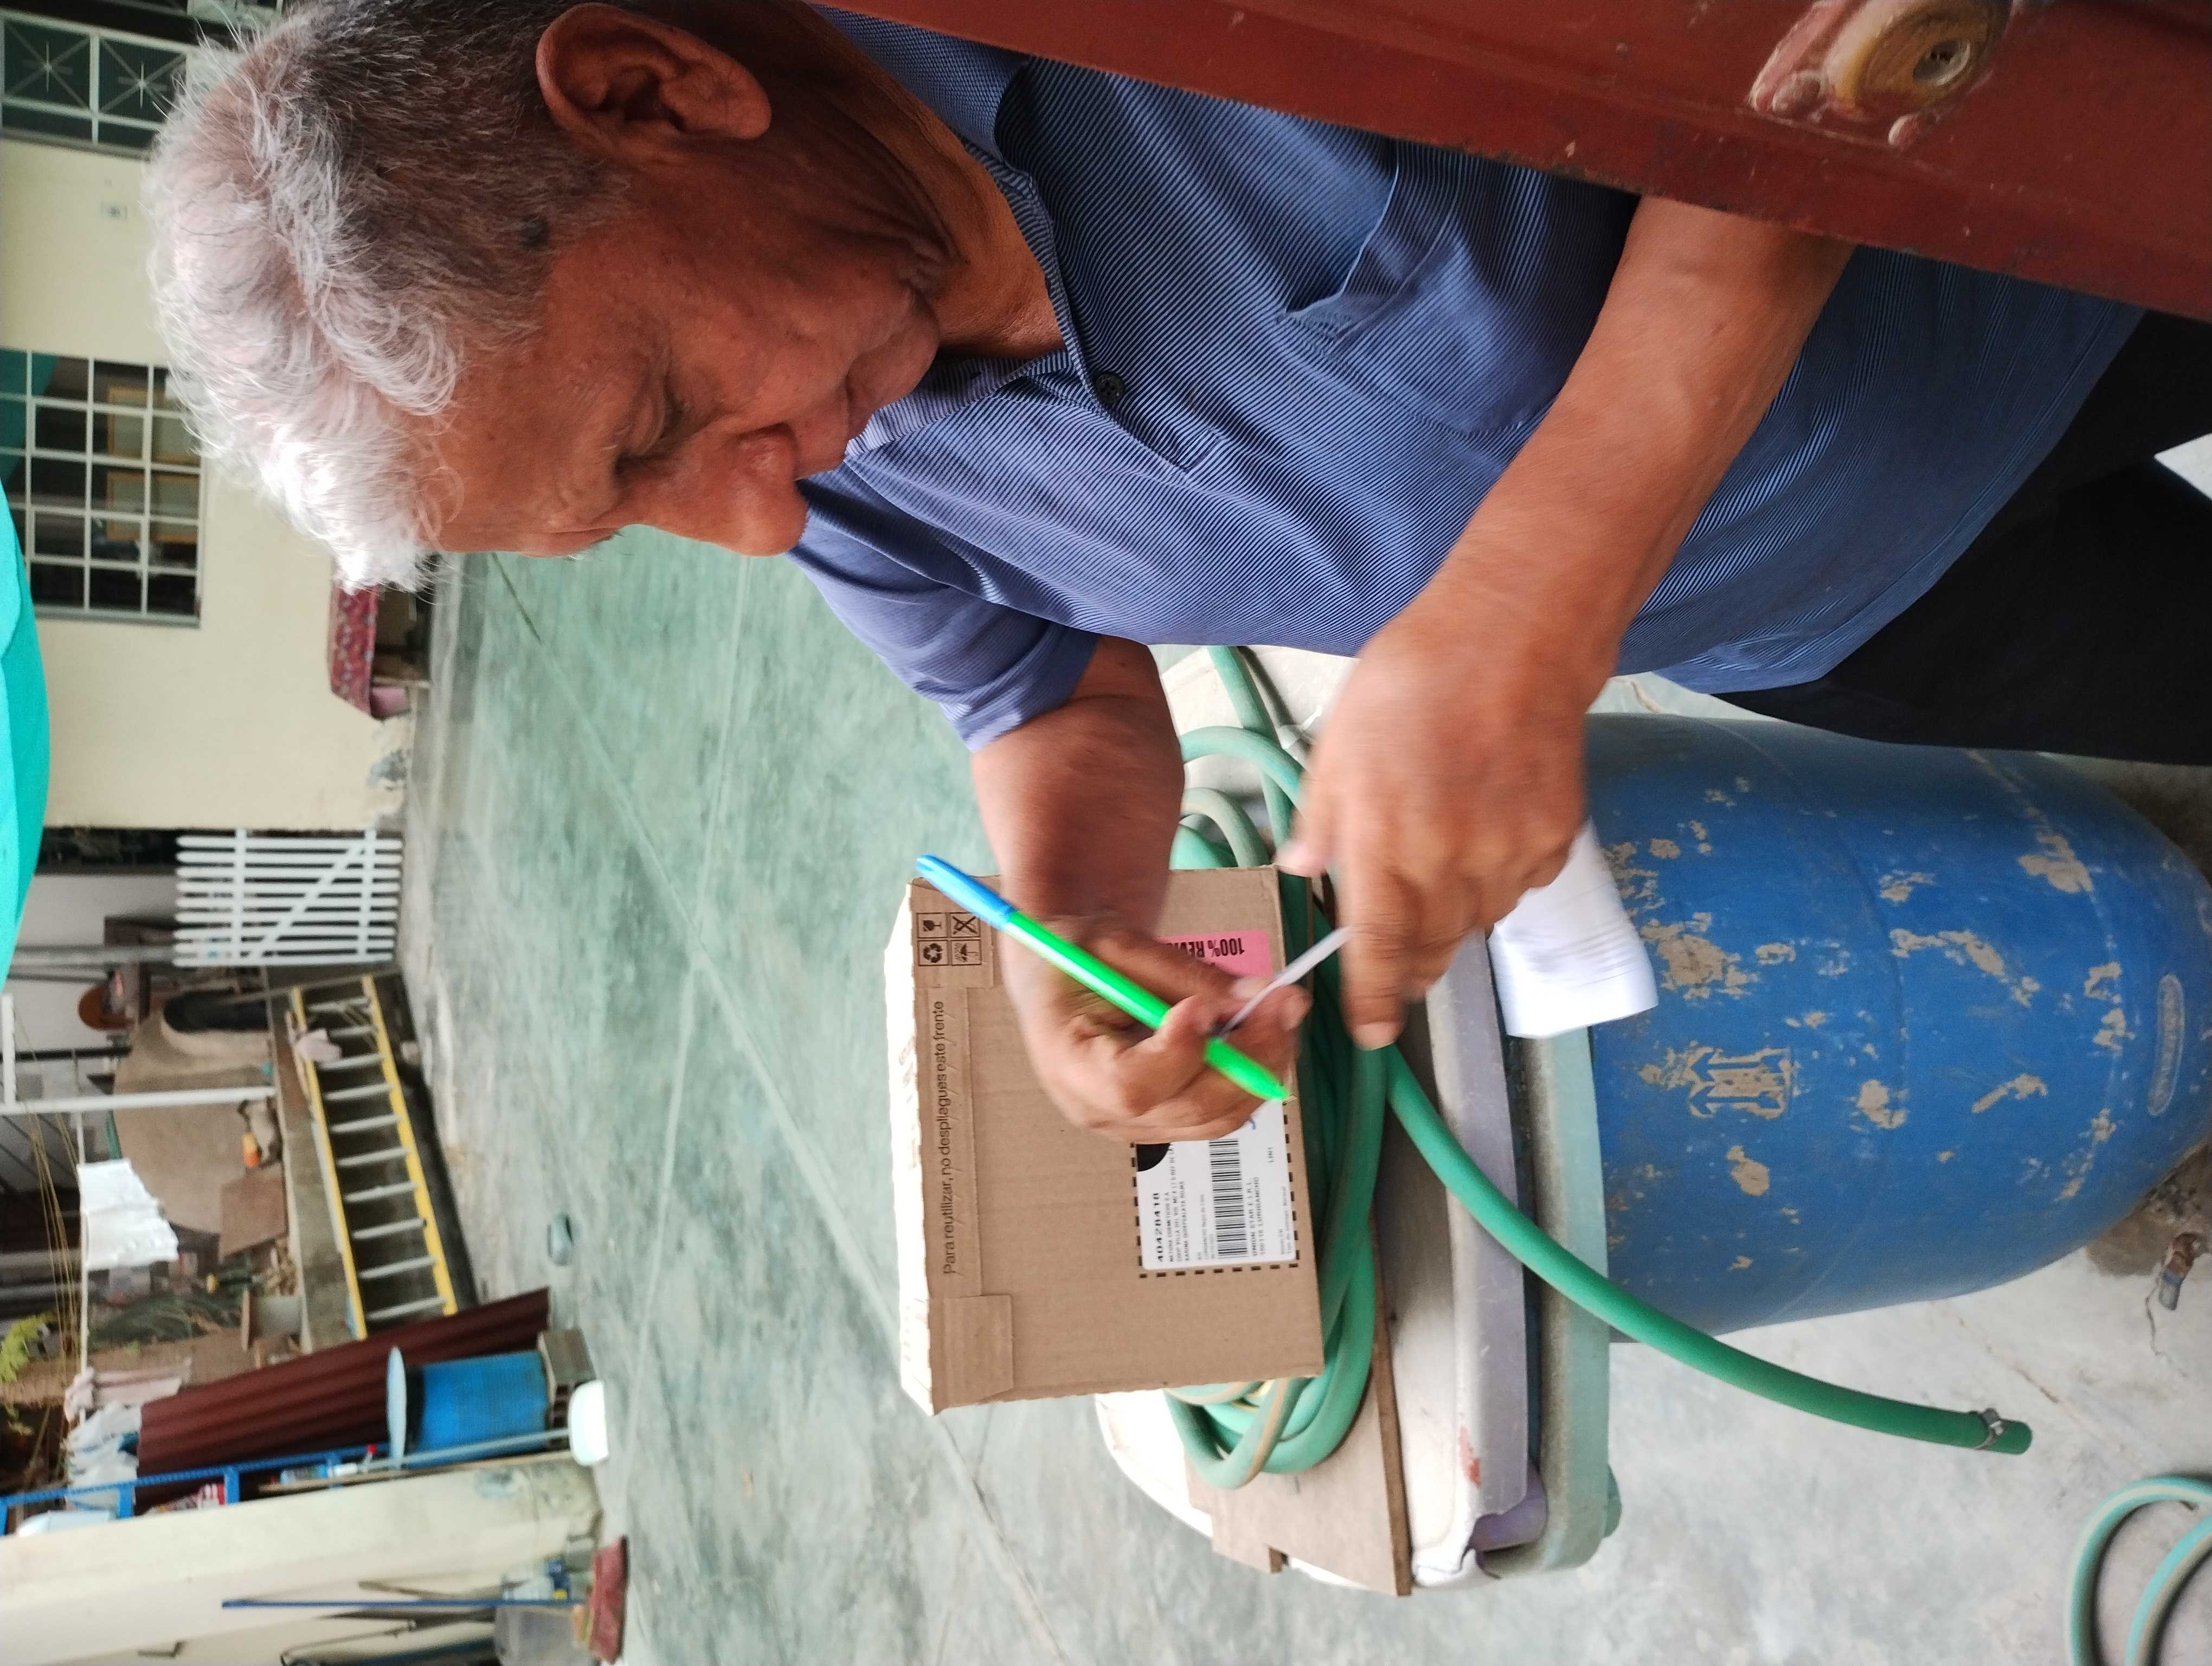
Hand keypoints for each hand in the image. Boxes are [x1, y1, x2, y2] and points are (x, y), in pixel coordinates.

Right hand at [1004, 918, 1307, 1141]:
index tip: (1205, 1006)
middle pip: (1189, 1106)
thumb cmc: (1078, 955)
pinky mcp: (1163, 1121)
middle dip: (1248, 1056)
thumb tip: (1263, 996)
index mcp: (1068, 1063)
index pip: (1130, 1085)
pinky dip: (1251, 1075)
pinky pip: (1220, 1112)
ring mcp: (1134, 1124)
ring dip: (1262, 1066)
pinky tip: (1264, 1032)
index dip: (1178, 1053)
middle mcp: (1098, 1109)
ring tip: (1283, 1010)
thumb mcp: (1120, 946)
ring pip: (1216, 1116)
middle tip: (1285, 1001)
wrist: (1061, 977)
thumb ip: (1188, 975)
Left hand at [1280, 598, 1592, 1049]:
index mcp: (1384, 846)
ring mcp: (1509, 855)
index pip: (1378, 951)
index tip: (1369, 1031)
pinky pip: (1518, 887)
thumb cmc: (1411, 682)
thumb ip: (1320, 820)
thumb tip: (1302, 869)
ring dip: (1452, 921)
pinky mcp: (1554, 839)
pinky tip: (1484, 837)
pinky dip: (1496, 881)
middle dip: (1412, 970)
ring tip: (1438, 878)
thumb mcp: (1337, 747)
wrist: (1513, 639)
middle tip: (1398, 969)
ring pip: (1477, 922)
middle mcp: (1449, 864)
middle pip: (1433, 951)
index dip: (1373, 1001)